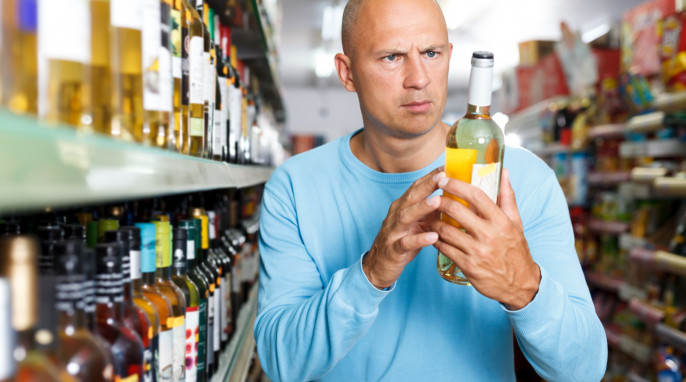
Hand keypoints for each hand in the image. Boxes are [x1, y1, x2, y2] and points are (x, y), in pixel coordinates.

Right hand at [363, 167, 443, 288]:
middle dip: (427, 185)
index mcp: (402, 207)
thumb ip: (430, 212)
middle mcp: (396, 215)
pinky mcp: (393, 249)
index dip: (429, 176)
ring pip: (406, 216)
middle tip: (443, 176)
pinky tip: (433, 237)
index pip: (416, 187)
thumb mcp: (417, 223)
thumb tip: (453, 199)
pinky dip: (419, 239)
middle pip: (411, 197)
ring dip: (422, 207)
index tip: (445, 166)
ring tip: (438, 201)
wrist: (379, 266)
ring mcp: (393, 231)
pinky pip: (406, 243)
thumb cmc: (402, 241)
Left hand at [431, 168, 539, 309]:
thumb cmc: (515, 249)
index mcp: (500, 221)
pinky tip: (434, 235)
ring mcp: (477, 251)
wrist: (520, 284)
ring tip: (431, 217)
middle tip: (433, 197)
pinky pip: (444, 248)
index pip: (476, 195)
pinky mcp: (467, 266)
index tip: (444, 178)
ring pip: (446, 230)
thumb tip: (503, 172)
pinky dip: (436, 240)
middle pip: (456, 211)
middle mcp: (488, 235)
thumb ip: (507, 196)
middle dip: (440, 201)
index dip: (456, 185)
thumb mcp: (515, 222)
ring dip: (435, 222)